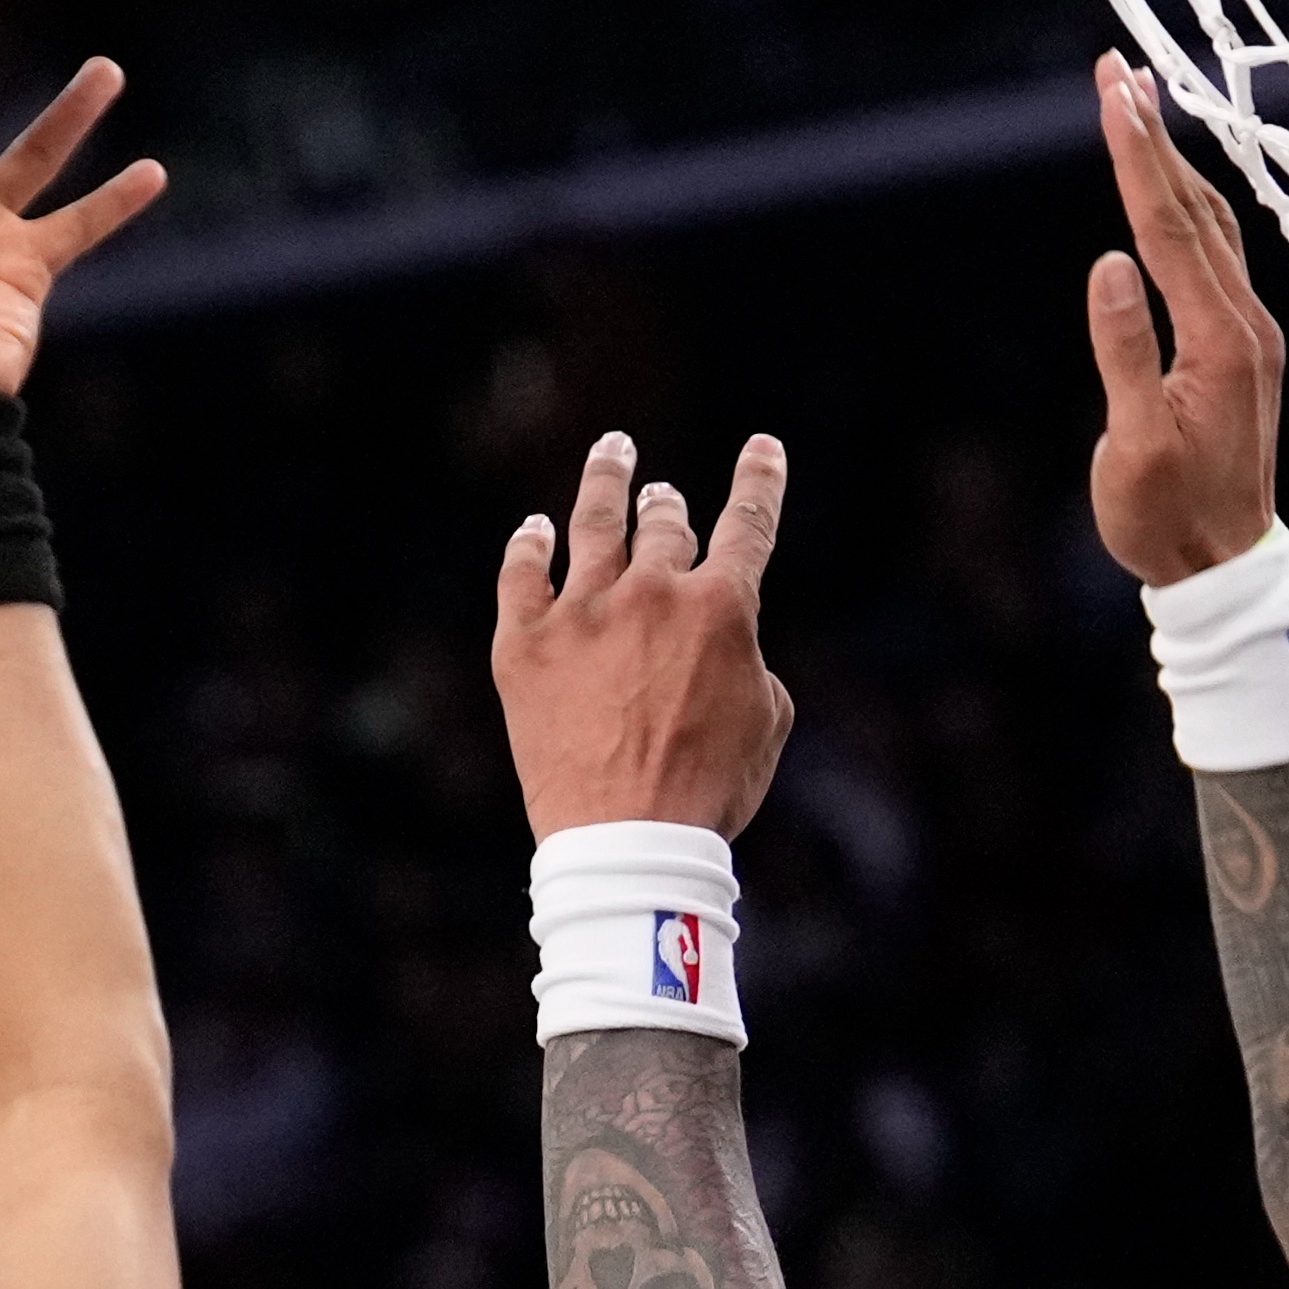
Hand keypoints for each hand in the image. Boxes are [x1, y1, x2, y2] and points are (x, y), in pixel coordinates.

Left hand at [494, 430, 794, 838]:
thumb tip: (729, 646)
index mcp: (722, 608)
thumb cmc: (708, 791)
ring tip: (613, 453)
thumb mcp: (767, 724)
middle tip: (664, 495)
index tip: (761, 448)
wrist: (627, 839)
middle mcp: (652, 592)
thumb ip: (752, 664)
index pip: (748, 526)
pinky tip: (535, 528)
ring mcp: (582, 612)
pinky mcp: (524, 644)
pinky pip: (521, 573)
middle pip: (663, 524)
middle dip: (668, 506)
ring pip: (594, 523)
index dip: (759, 480)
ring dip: (607, 482)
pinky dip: (530, 544)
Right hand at [1085, 54, 1286, 585]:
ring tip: (1140, 107)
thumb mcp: (1134, 446)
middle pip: (1196, 209)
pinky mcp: (1245, 352)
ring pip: (1213, 226)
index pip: (1168, 227)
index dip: (1136, 155)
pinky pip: (1217, 257)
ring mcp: (1252, 337)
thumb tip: (1110, 265)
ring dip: (1175, 164)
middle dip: (1155, 136)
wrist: (1222, 572)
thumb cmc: (1168, 521)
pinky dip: (1189, 209)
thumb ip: (1125, 352)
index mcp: (1222, 341)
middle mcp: (1248, 326)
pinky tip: (1172, 191)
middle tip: (1118, 69)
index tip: (1114, 90)